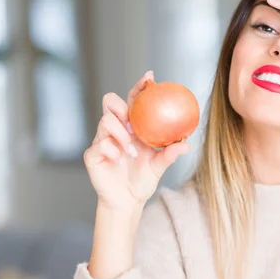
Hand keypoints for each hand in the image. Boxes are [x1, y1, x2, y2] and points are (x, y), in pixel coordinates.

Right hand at [83, 71, 190, 209]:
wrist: (127, 201)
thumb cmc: (143, 180)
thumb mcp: (159, 166)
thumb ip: (170, 154)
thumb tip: (187, 144)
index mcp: (133, 127)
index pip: (134, 101)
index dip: (140, 86)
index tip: (150, 77)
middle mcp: (116, 130)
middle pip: (110, 102)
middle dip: (120, 105)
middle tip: (130, 117)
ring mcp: (102, 141)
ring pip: (105, 121)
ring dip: (119, 132)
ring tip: (130, 148)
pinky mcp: (93, 155)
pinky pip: (99, 144)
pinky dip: (111, 149)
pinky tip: (119, 157)